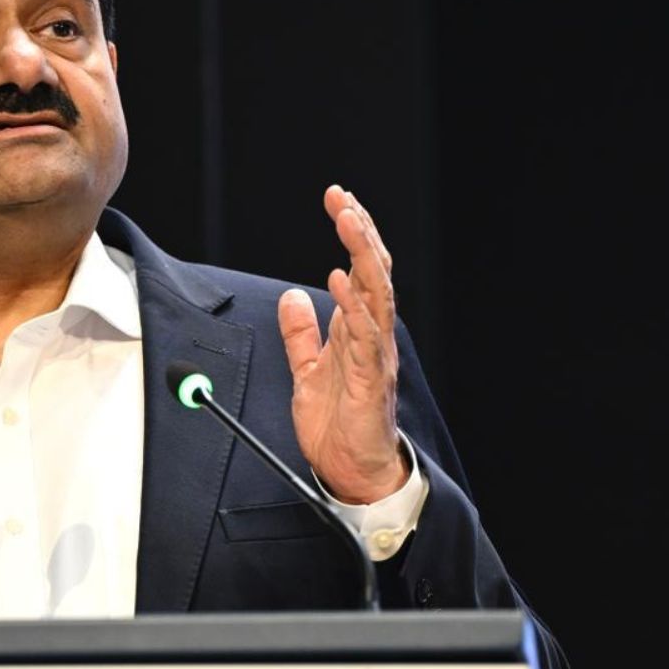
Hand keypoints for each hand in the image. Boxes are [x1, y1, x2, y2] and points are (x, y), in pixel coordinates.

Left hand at [277, 185, 405, 504]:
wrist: (352, 471)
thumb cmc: (338, 423)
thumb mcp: (307, 370)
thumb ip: (300, 334)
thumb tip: (292, 297)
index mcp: (358, 329)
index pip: (362, 269)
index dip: (353, 234)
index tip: (339, 199)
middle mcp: (372, 335)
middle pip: (374, 272)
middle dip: (360, 232)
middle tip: (343, 198)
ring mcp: (375, 355)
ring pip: (376, 295)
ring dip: (362, 256)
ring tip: (349, 222)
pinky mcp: (369, 380)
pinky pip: (365, 337)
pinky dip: (355, 307)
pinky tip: (341, 281)